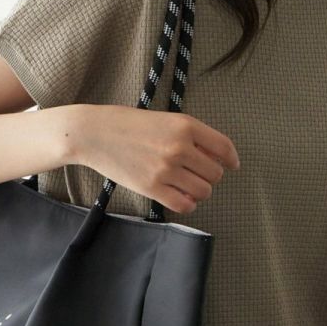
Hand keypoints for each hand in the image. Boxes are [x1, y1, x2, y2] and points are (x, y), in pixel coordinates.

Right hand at [71, 104, 239, 214]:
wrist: (94, 133)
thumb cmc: (129, 124)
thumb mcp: (165, 120)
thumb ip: (191, 135)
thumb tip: (217, 159)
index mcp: (186, 126)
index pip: (224, 147)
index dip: (231, 159)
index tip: (231, 165)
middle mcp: (180, 147)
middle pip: (215, 173)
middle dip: (208, 175)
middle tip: (193, 172)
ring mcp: (167, 169)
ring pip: (203, 191)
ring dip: (198, 191)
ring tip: (185, 185)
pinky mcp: (152, 187)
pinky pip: (184, 205)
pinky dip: (187, 204)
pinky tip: (180, 197)